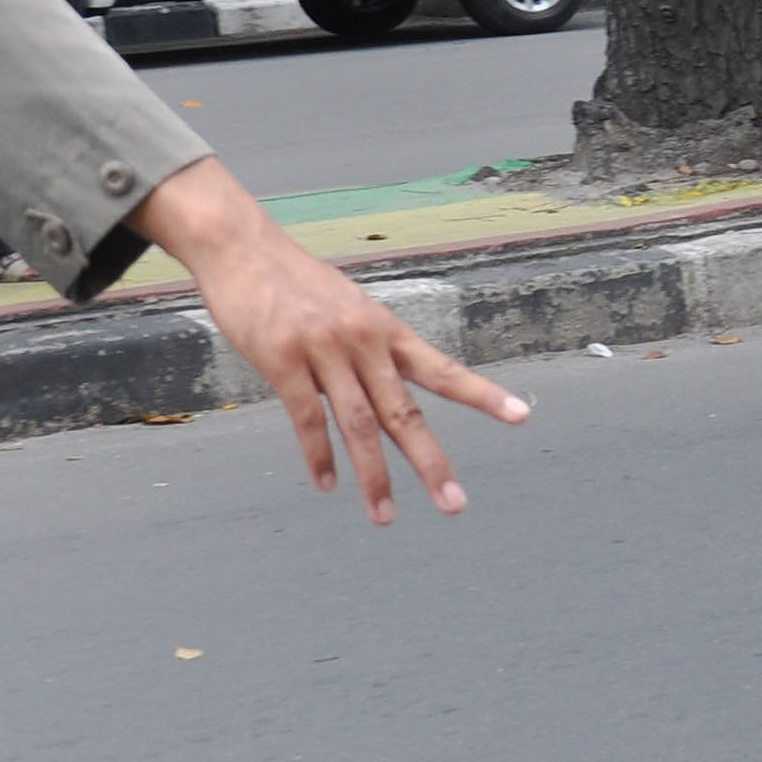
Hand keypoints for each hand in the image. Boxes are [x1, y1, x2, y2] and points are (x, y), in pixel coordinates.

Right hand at [135, 158, 526, 521]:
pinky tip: (328, 484)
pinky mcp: (282, 358)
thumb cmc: (294, 281)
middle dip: (431, 462)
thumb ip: (368, 352)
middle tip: (454, 504)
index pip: (442, 370)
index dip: (483, 395)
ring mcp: (324, 349)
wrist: (241, 246)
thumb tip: (380, 397)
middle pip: (404, 412)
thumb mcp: (347, 308)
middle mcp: (364, 340)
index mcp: (385, 329)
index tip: (520, 417)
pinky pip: (306, 417)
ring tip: (384, 515)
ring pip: (359, 424)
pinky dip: (319, 456)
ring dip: (374, 476)